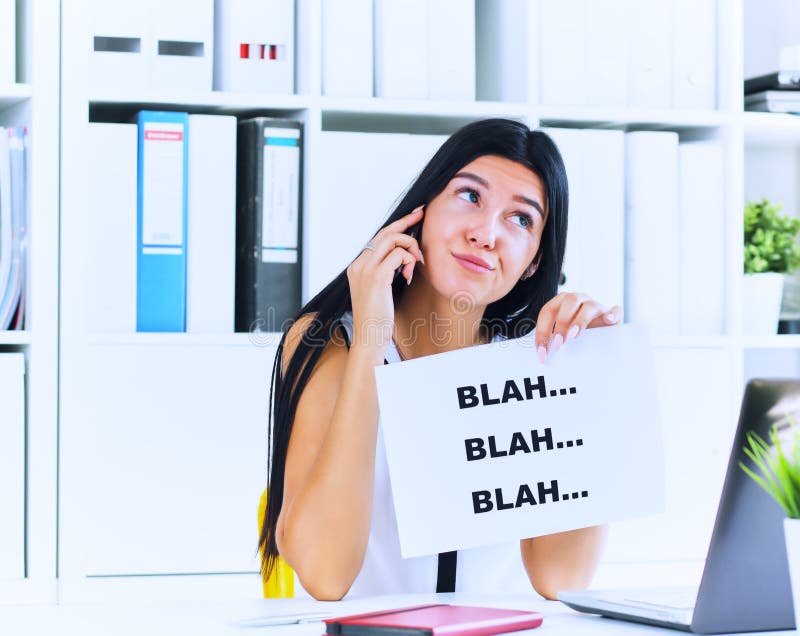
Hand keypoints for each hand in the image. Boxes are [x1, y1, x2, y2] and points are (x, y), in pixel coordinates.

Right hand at [346, 206, 424, 350]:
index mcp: (357, 267)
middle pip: (385, 232)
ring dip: (411, 247)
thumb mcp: (377, 291)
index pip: (378, 238)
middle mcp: (358, 264)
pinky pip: (399, 255)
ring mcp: (366, 269)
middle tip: (423, 216)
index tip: (413, 216)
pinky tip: (409, 276)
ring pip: (393, 239)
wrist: (368, 338)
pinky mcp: (377, 277)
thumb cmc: (376, 319)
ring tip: (415, 264)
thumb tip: (401, 257)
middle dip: (407, 222)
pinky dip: (410, 261)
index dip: (397, 225)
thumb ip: (384, 273)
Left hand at [534, 292, 621, 362]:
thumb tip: (542, 356)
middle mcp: (577, 300)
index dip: (542, 331)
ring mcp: (596, 305)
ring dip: (579, 321)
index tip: (542, 351)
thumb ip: (554, 340)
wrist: (601, 334)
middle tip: (557, 345)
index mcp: (561, 303)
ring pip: (588, 306)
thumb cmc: (578, 334)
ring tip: (574, 336)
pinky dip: (612, 314)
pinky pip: (615, 311)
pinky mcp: (612, 314)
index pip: (547, 311)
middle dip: (560, 324)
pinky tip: (609, 321)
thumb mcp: (563, 336)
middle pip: (567, 302)